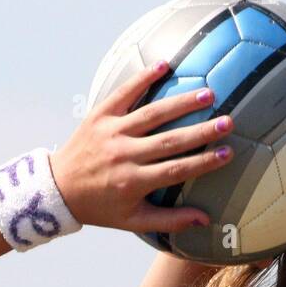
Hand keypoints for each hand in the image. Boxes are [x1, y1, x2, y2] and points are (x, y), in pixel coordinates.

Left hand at [51, 62, 234, 234]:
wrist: (58, 189)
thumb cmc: (99, 207)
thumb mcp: (132, 220)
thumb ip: (169, 221)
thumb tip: (205, 219)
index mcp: (132, 182)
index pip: (175, 170)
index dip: (203, 162)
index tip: (227, 153)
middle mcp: (123, 156)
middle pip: (169, 141)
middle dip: (200, 132)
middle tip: (228, 122)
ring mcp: (111, 133)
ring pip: (152, 114)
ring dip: (181, 102)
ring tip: (208, 94)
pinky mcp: (99, 115)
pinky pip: (124, 93)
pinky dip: (143, 77)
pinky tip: (165, 65)